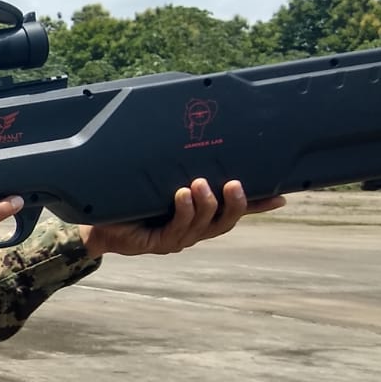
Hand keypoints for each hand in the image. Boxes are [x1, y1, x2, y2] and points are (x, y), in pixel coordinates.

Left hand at [80, 179, 285, 257]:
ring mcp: (178, 237)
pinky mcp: (159, 242)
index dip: (258, 205)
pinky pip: (178, 228)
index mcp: (200, 215)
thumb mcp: (160, 181)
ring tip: (200, 184)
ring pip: (204, 225)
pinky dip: (183, 210)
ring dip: (206, 204)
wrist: (99, 222)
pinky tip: (182, 195)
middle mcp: (193, 229)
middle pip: (226, 222)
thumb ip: (180, 168)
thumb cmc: (131, 201)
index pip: (235, 211)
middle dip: (235, 203)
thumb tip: (199, 139)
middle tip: (234, 184)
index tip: (281, 195)